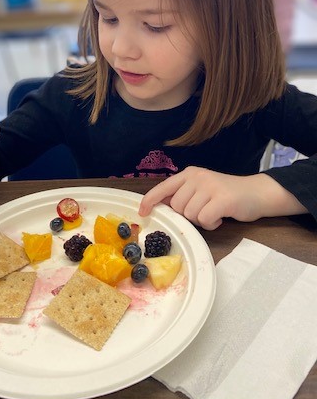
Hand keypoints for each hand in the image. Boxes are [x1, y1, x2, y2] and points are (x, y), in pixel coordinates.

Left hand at [138, 167, 270, 229]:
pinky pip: (204, 220)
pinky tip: (221, 217)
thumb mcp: (202, 189)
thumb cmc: (226, 195)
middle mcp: (197, 177)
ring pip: (190, 215)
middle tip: (205, 210)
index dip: (150, 200)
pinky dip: (211, 224)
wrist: (257, 193)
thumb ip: (184, 195)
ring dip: (201, 220)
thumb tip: (161, 207)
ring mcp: (210, 186)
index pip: (163, 187)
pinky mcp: (222, 199)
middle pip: (177, 207)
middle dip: (188, 215)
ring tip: (215, 212)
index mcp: (189, 174)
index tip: (142, 212)